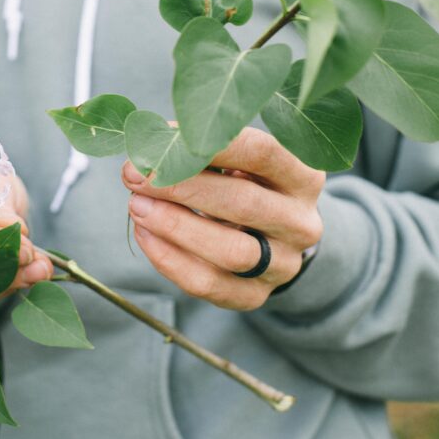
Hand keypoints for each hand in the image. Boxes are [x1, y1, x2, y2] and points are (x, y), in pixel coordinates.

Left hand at [121, 127, 323, 310]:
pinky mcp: (256, 295)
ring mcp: (283, 264)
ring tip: (137, 206)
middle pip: (243, 202)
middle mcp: (302, 222)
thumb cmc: (244, 182)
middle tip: (135, 176)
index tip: (158, 143)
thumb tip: (151, 145)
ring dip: (175, 226)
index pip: (260, 152)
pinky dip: (170, 259)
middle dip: (180, 187)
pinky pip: (209, 284)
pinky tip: (146, 234)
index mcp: (303, 176)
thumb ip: (201, 148)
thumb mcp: (236, 158)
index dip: (205, 146)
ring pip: (230, 251)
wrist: (270, 235)